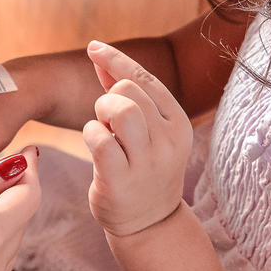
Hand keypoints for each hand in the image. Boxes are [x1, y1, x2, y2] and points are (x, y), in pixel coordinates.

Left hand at [83, 40, 191, 236]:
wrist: (149, 223)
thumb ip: (126, 92)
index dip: (116, 59)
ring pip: (119, 109)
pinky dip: (91, 135)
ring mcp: (147, 163)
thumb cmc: (141, 167)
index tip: (94, 47)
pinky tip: (96, 147)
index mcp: (179, 123)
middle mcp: (169, 141)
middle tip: (108, 121)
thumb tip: (99, 54)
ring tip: (104, 131)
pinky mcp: (121, 181)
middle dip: (108, 97)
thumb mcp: (147, 130)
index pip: (145, 78)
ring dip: (100, 114)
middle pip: (127, 91)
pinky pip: (99, 138)